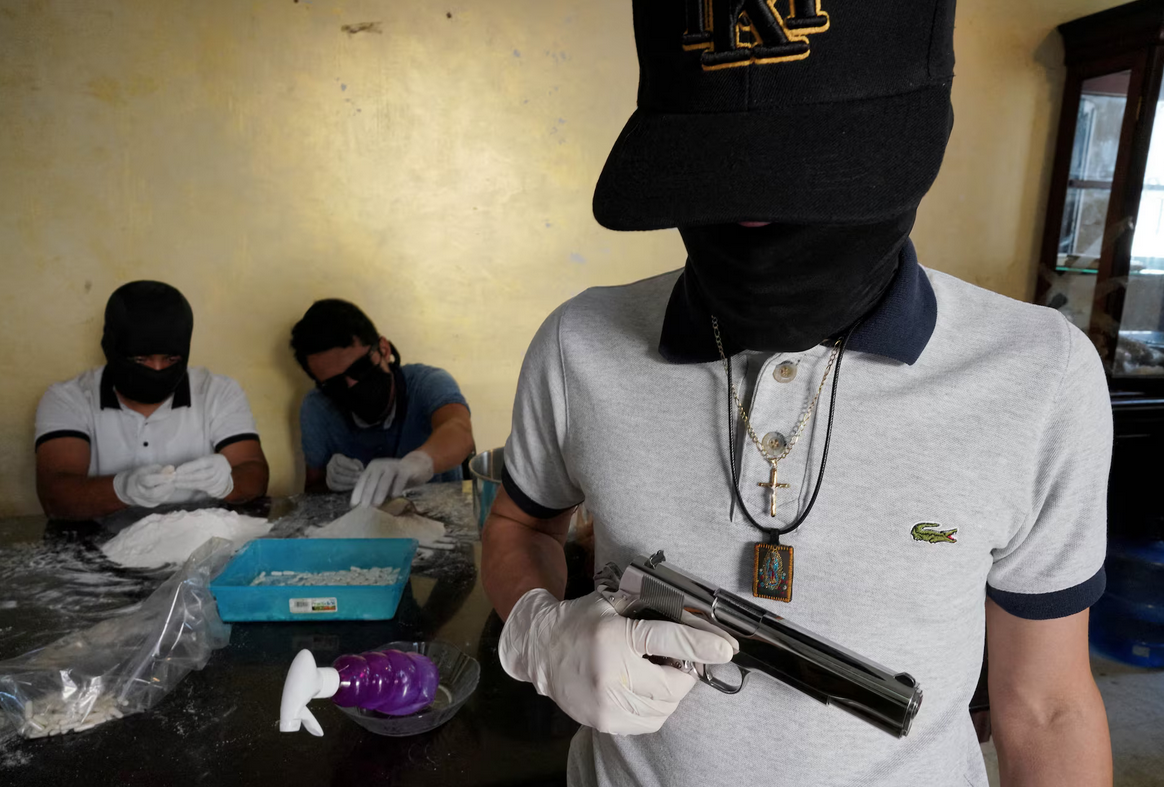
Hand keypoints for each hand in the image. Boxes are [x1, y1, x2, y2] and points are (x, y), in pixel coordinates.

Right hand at [113, 464, 176, 507]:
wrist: (130, 486)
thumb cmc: (140, 475)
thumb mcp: (148, 468)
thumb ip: (159, 469)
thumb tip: (171, 469)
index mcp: (135, 482)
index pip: (148, 481)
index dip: (161, 477)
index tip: (172, 473)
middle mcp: (138, 494)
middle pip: (154, 493)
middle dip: (167, 485)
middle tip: (173, 478)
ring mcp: (143, 501)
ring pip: (160, 498)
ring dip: (169, 489)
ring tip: (171, 481)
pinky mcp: (150, 505)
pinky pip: (161, 500)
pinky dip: (168, 493)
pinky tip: (167, 487)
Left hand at [173, 454, 234, 498]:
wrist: (225, 468)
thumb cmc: (210, 463)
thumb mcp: (204, 459)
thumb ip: (193, 465)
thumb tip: (176, 471)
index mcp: (215, 460)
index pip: (202, 463)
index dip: (190, 467)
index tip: (177, 470)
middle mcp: (220, 469)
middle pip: (203, 475)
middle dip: (187, 478)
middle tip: (174, 479)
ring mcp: (222, 479)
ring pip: (205, 484)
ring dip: (189, 485)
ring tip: (178, 484)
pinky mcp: (221, 487)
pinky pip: (209, 490)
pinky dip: (197, 489)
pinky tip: (189, 487)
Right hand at [326, 454, 364, 491]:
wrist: (347, 475)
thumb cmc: (353, 467)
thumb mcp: (356, 463)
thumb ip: (357, 464)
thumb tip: (358, 469)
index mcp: (336, 458)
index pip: (341, 461)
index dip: (349, 465)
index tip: (357, 468)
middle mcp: (330, 465)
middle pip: (337, 469)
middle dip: (349, 473)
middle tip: (359, 476)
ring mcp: (328, 475)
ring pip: (335, 478)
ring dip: (347, 480)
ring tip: (357, 481)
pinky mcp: (330, 483)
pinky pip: (335, 486)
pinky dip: (344, 487)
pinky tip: (352, 486)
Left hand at [350, 451, 434, 507]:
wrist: (415, 466)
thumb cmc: (395, 478)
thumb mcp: (383, 483)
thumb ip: (375, 491)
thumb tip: (364, 507)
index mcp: (372, 468)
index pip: (362, 480)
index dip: (357, 492)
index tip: (353, 505)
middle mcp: (380, 465)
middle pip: (372, 480)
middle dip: (367, 494)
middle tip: (363, 507)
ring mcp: (393, 466)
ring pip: (385, 480)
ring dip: (380, 492)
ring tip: (376, 505)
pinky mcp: (405, 470)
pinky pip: (400, 479)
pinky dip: (397, 487)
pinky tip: (394, 496)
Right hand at [498, 589, 736, 734]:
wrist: (540, 650)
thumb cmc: (580, 622)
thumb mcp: (614, 603)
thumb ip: (652, 609)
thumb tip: (698, 622)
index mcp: (616, 636)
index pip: (668, 640)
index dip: (702, 645)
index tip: (726, 649)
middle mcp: (611, 673)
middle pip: (673, 685)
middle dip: (685, 674)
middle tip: (679, 662)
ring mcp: (607, 703)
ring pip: (665, 708)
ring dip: (672, 693)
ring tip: (656, 674)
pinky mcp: (605, 722)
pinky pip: (650, 722)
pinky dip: (657, 708)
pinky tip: (644, 690)